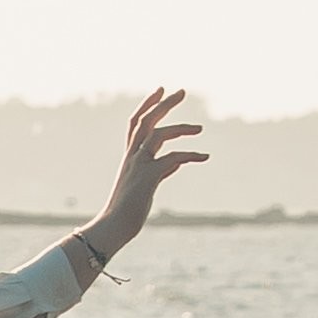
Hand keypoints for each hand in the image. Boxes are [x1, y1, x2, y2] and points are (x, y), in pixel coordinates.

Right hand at [87, 88, 208, 252]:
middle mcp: (132, 157)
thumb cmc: (128, 210)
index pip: (136, 123)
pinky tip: (204, 156)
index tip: (160, 90)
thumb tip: (176, 162)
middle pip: (145, 121)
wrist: (114, 227)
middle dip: (163, 104)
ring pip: (158, 134)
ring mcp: (138, 165)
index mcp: (130, 157)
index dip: (148, 105)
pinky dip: (190, 155)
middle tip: (182, 91)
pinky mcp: (148, 177)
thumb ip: (160, 170)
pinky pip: (172, 158)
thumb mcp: (145, 186)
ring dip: (180, 128)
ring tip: (200, 128)